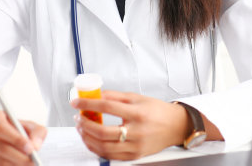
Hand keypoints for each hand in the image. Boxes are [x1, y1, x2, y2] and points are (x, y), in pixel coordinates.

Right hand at [0, 110, 46, 164]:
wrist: (3, 137)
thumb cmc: (18, 129)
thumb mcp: (30, 125)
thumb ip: (37, 133)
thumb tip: (35, 147)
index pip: (0, 128)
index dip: (16, 139)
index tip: (31, 148)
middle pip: (0, 148)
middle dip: (20, 158)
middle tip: (33, 162)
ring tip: (28, 164)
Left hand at [70, 90, 190, 160]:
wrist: (175, 126)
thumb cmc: (157, 110)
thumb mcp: (137, 97)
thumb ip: (115, 96)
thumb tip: (97, 94)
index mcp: (136, 112)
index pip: (106, 107)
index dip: (88, 104)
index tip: (77, 102)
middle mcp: (136, 131)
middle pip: (103, 131)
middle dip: (85, 124)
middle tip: (78, 117)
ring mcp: (135, 146)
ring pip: (104, 147)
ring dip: (88, 138)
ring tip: (82, 128)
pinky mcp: (135, 156)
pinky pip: (111, 156)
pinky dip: (97, 149)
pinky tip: (91, 141)